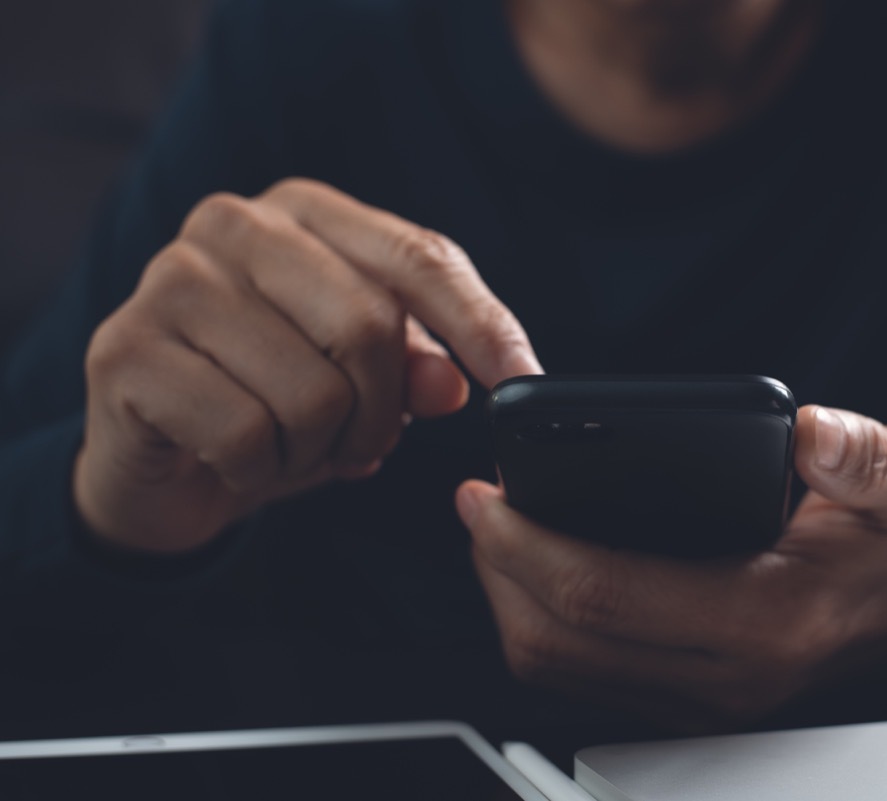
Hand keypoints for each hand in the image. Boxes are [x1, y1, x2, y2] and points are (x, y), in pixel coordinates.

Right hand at [76, 178, 540, 552]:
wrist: (158, 459)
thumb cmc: (272, 401)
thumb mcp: (361, 382)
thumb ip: (414, 368)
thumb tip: (454, 385)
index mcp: (305, 211)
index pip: (419, 256)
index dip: (482, 325)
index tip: (526, 382)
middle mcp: (234, 224)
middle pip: (370, 326)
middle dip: (383, 413)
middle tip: (363, 441)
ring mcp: (170, 280)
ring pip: (313, 392)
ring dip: (319, 448)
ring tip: (288, 444)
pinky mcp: (124, 350)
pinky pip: (247, 435)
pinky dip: (262, 469)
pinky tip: (237, 458)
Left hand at [457, 405, 886, 731]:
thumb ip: (867, 456)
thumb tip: (813, 432)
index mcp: (765, 619)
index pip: (606, 594)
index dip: (528, 544)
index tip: (490, 494)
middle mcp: (723, 677)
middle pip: (560, 641)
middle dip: (498, 570)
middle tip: (480, 504)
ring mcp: (701, 700)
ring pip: (558, 670)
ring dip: (510, 600)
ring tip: (499, 532)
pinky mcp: (685, 701)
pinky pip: (581, 677)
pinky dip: (542, 625)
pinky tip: (540, 570)